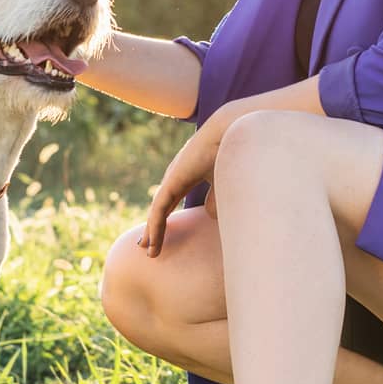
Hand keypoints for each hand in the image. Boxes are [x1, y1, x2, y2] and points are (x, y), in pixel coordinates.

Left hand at [139, 104, 238, 255]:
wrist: (232, 133)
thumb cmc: (234, 153)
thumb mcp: (225, 182)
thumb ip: (217, 198)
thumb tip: (208, 215)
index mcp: (189, 171)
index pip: (172, 198)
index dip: (168, 216)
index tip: (164, 234)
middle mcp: (177, 173)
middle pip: (161, 205)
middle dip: (155, 226)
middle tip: (148, 245)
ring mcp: (173, 176)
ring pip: (158, 211)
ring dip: (153, 231)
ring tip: (149, 251)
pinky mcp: (172, 182)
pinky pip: (159, 210)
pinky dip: (155, 228)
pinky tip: (152, 243)